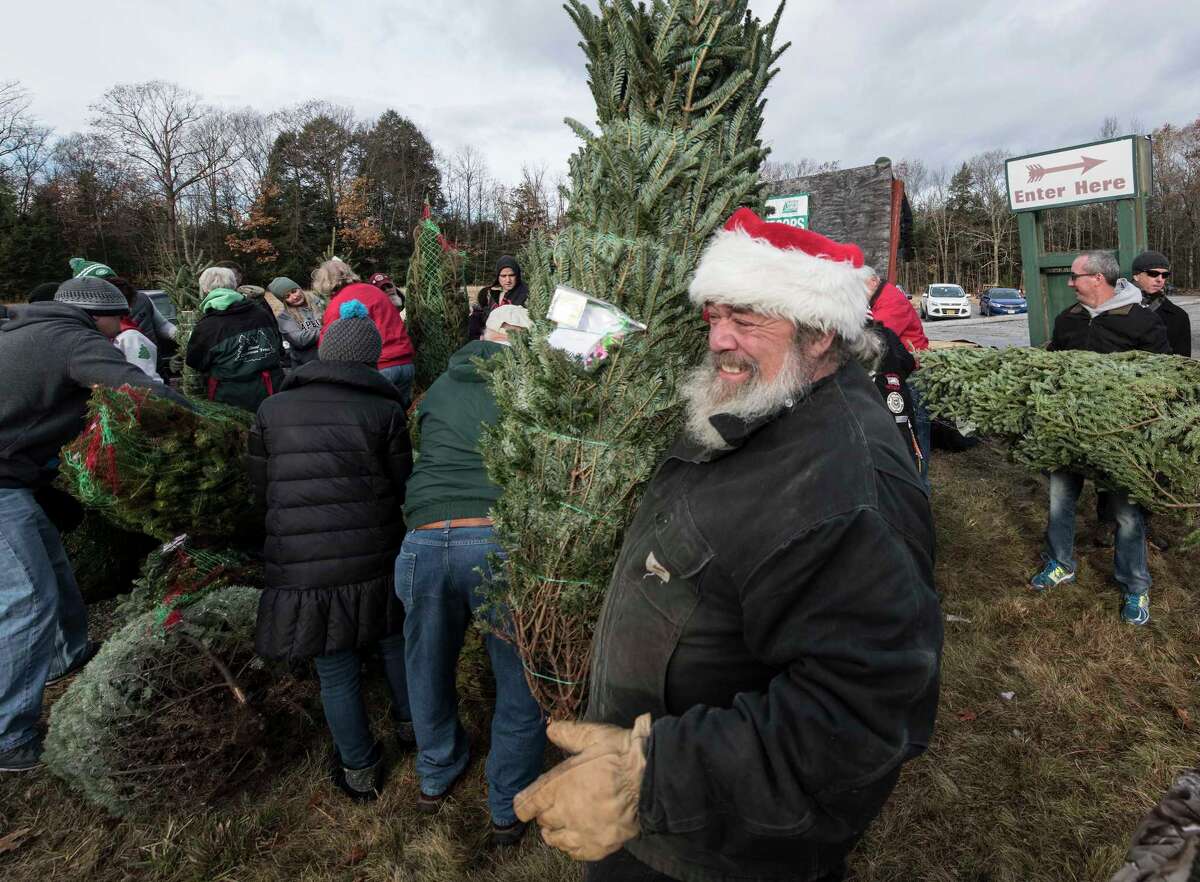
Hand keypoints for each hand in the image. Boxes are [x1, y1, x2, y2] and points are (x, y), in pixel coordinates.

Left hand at [514, 713, 651, 860]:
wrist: (651, 778)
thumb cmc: (622, 755)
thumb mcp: (593, 736)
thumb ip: (569, 734)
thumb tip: (550, 729)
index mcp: (559, 785)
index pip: (527, 803)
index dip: (524, 804)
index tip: (525, 805)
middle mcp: (565, 811)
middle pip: (543, 820)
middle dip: (545, 814)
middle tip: (552, 808)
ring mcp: (582, 831)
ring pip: (556, 840)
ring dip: (554, 833)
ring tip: (559, 827)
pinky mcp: (600, 845)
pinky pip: (577, 853)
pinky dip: (572, 847)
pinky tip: (576, 840)